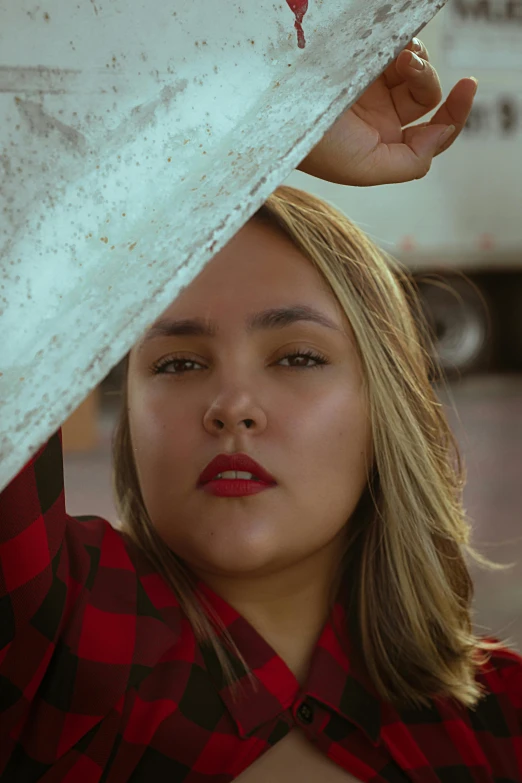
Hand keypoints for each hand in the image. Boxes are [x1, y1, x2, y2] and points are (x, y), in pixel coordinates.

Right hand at [296, 39, 477, 185]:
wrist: (279, 114)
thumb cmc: (319, 146)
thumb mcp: (368, 168)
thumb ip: (411, 161)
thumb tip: (441, 132)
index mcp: (385, 148)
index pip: (434, 133)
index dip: (455, 113)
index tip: (467, 85)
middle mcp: (381, 119)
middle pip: (427, 97)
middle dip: (426, 80)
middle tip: (406, 66)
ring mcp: (371, 89)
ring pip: (415, 71)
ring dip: (416, 61)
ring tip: (396, 56)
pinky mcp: (360, 63)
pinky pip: (398, 49)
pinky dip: (404, 46)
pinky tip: (393, 46)